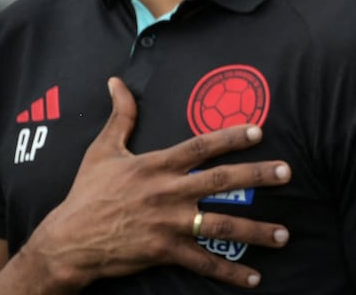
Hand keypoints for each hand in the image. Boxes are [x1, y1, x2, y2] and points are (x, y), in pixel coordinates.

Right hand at [19, 77, 291, 290]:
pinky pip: (203, 262)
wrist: (67, 241)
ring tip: (284, 234)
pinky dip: (230, 272)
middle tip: (287, 173)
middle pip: (221, 181)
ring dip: (255, 231)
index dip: (230, 137)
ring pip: (220, 225)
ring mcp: (168, 224)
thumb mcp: (102, 151)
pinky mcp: (164, 252)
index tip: (259, 130)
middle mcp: (167, 192)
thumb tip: (115, 81)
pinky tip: (254, 278)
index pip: (200, 146)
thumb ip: (120, 116)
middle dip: (257, 176)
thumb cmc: (86, 193)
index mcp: (156, 165)